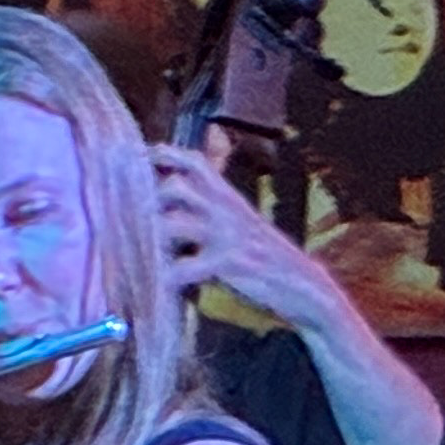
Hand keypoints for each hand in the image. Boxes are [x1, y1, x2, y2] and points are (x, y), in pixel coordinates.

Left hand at [155, 140, 342, 330]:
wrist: (307, 287)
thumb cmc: (268, 259)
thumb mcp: (245, 224)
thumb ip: (217, 210)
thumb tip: (181, 204)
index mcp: (229, 198)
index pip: (194, 162)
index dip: (164, 156)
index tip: (141, 160)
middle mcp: (226, 210)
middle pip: (175, 187)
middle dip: (150, 203)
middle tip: (136, 222)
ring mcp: (227, 236)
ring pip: (173, 224)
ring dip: (153, 239)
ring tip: (145, 255)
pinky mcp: (229, 264)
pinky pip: (184, 268)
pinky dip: (168, 277)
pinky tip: (163, 285)